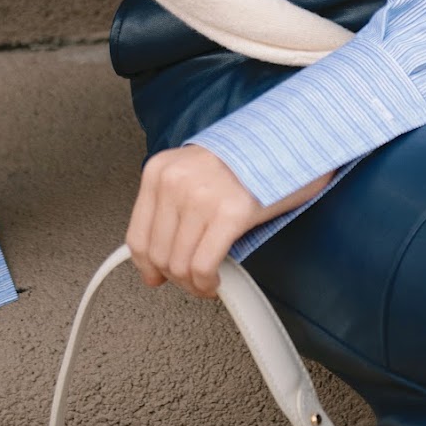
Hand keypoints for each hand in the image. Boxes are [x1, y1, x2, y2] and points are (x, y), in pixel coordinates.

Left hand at [126, 144, 333, 298]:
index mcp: (161, 170)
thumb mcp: (196, 172)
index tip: (155, 275)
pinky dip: (207, 282)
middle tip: (191, 281)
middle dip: (175, 278)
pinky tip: (216, 281)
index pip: (138, 234)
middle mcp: (176, 181)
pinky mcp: (229, 213)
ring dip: (193, 283)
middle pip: (158, 254)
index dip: (147, 266)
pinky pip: (203, 266)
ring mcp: (201, 197)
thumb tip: (160, 250)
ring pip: (179, 264)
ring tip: (206, 282)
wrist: (287, 141)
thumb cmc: (246, 158)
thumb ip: (174, 204)